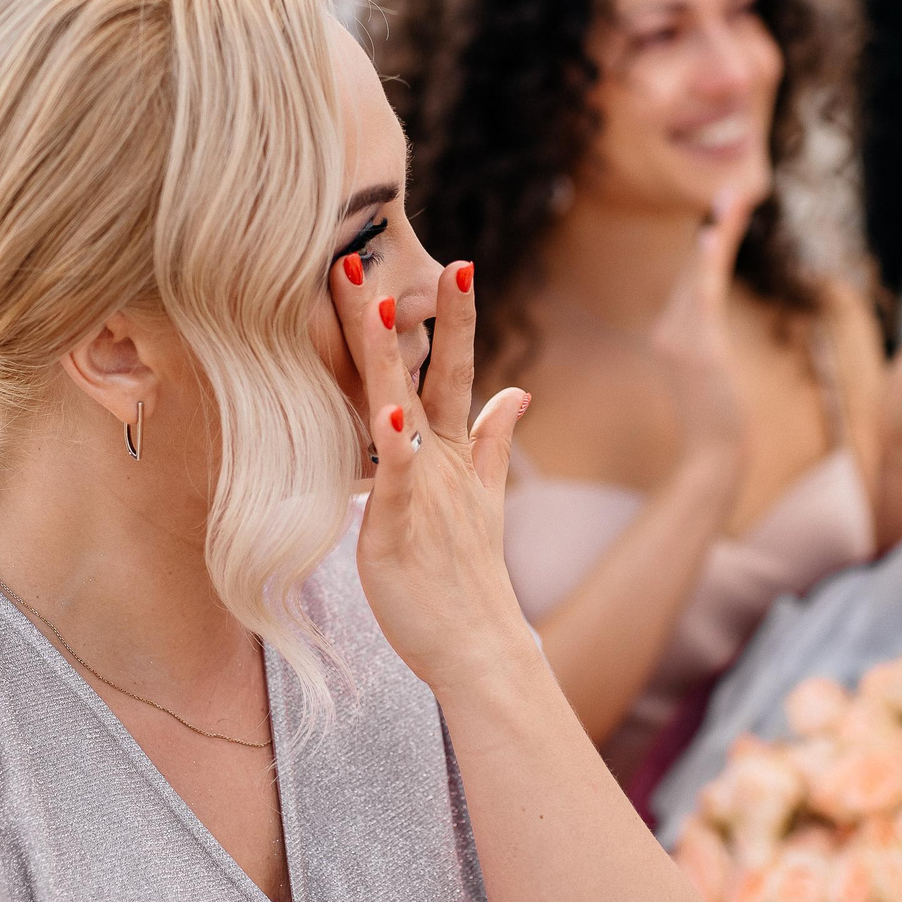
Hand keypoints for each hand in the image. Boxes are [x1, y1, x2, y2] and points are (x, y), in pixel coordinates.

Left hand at [332, 256, 532, 694]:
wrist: (477, 647)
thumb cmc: (467, 579)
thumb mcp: (484, 499)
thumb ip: (496, 442)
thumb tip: (519, 391)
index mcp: (455, 454)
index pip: (457, 372)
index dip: (455, 319)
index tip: (455, 263)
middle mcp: (442, 461)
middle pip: (432, 373)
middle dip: (425, 313)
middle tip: (419, 254)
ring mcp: (424, 489)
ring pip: (405, 408)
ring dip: (393, 354)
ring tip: (384, 301)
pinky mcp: (399, 525)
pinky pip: (394, 477)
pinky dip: (390, 445)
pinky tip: (383, 415)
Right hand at [647, 183, 758, 480]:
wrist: (711, 460)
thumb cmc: (716, 428)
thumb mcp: (708, 381)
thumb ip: (704, 352)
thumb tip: (709, 338)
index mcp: (671, 336)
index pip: (693, 281)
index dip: (709, 247)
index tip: (723, 216)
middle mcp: (669, 331)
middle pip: (695, 268)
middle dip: (718, 229)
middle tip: (735, 189)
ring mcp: (680, 339)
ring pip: (700, 274)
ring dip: (719, 234)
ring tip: (734, 197)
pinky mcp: (698, 349)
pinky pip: (704, 296)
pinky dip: (709, 263)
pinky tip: (714, 234)